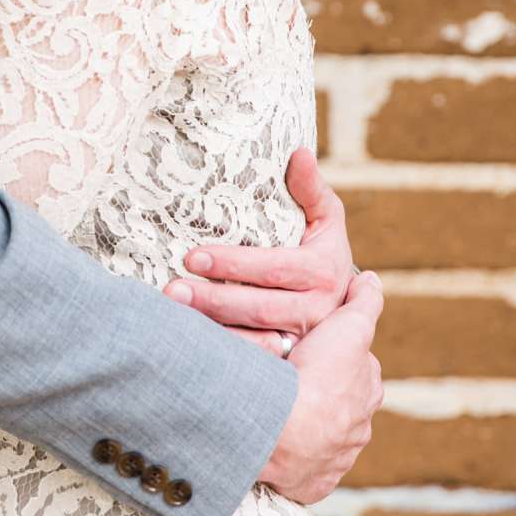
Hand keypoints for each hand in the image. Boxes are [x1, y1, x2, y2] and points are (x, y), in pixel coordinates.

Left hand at [164, 150, 353, 354]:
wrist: (344, 304)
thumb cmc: (322, 249)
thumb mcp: (327, 218)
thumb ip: (312, 188)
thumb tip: (298, 153)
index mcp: (323, 270)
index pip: (273, 267)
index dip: (232, 264)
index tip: (192, 257)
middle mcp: (316, 309)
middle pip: (258, 307)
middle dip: (213, 300)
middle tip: (172, 289)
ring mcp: (302, 340)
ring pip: (254, 340)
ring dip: (212, 331)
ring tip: (173, 317)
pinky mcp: (289, 362)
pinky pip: (254, 362)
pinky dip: (223, 356)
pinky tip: (191, 346)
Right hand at [259, 271, 383, 506]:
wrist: (286, 427)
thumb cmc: (317, 375)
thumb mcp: (346, 326)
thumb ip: (363, 303)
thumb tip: (371, 280)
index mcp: (366, 391)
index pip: (356, 370)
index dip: (335, 357)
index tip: (311, 351)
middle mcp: (358, 428)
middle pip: (339, 407)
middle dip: (321, 396)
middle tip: (288, 382)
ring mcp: (335, 459)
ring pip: (322, 439)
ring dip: (305, 429)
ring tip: (275, 415)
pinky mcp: (312, 484)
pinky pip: (304, 472)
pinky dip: (294, 462)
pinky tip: (275, 448)